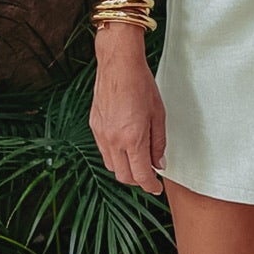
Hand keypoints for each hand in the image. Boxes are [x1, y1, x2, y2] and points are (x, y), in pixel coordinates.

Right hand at [89, 34, 167, 194]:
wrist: (118, 65)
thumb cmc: (141, 84)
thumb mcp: (158, 115)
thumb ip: (158, 143)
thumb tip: (159, 163)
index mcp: (132, 138)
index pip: (141, 175)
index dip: (150, 186)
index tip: (156, 188)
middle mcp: (113, 140)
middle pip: (123, 176)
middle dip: (138, 180)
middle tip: (149, 174)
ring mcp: (101, 134)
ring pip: (111, 166)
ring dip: (125, 168)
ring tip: (138, 158)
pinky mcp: (94, 127)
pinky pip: (103, 151)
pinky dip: (115, 155)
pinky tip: (125, 145)